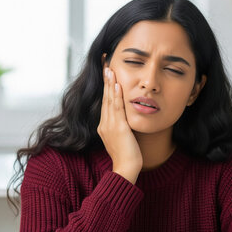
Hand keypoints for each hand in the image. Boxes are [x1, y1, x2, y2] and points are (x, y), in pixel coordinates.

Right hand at [97, 66, 141, 182]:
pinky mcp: (118, 128)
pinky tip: (117, 84)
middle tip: (105, 63)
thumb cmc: (127, 156)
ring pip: (109, 100)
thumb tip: (126, 118)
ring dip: (109, 83)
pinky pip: (117, 108)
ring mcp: (110, 126)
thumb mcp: (122, 138)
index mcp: (104, 126)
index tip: (107, 72)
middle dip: (105, 79)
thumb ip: (122, 127)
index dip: (106, 86)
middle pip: (105, 97)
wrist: (126, 169)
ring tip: (110, 68)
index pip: (105, 101)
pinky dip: (116, 95)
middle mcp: (104, 124)